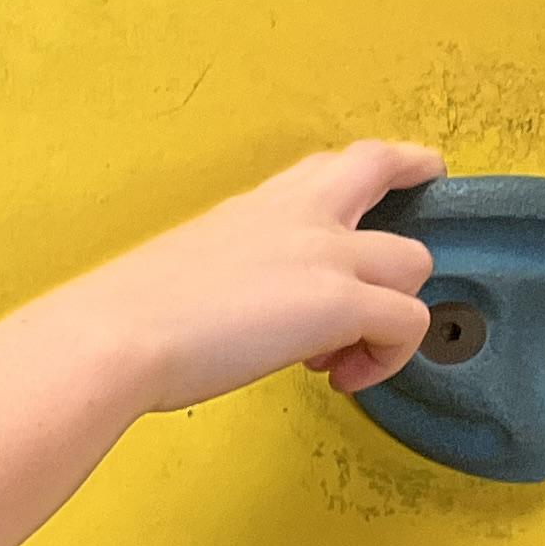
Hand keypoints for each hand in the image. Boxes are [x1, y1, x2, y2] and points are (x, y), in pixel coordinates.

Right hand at [32, 140, 445, 417]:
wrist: (114, 336)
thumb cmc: (125, 317)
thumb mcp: (183, 271)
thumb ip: (230, 275)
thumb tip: (244, 315)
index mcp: (253, 209)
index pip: (323, 168)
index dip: (363, 172)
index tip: (379, 189)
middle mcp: (297, 216)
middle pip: (382, 167)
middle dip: (416, 175)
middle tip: (430, 196)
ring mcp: (326, 255)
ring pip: (414, 260)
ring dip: (394, 309)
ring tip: (345, 354)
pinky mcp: (342, 302)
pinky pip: (410, 323)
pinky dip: (391, 357)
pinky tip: (343, 379)